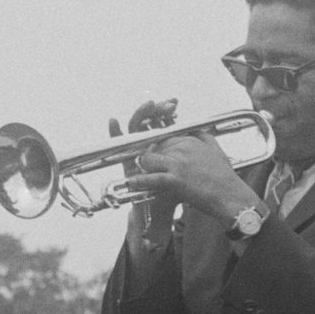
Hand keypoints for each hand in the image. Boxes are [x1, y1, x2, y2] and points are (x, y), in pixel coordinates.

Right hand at [115, 99, 181, 245]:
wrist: (161, 209)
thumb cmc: (175, 191)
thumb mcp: (186, 168)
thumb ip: (189, 152)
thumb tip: (201, 131)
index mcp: (163, 146)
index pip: (161, 122)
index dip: (166, 112)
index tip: (174, 104)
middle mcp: (148, 147)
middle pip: (148, 122)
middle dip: (156, 111)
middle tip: (166, 104)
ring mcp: (136, 153)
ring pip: (135, 129)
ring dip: (140, 115)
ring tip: (148, 105)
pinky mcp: (126, 162)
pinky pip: (118, 146)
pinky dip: (113, 133)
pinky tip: (113, 121)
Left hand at [128, 127, 259, 224]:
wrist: (231, 196)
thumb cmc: (224, 177)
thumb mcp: (216, 150)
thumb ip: (205, 137)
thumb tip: (198, 131)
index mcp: (190, 140)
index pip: (164, 137)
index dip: (156, 146)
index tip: (152, 153)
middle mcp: (183, 148)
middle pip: (154, 147)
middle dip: (148, 157)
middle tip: (145, 165)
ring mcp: (178, 163)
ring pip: (149, 159)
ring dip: (143, 167)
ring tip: (138, 174)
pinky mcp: (176, 179)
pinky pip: (153, 178)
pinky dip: (140, 181)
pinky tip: (132, 183)